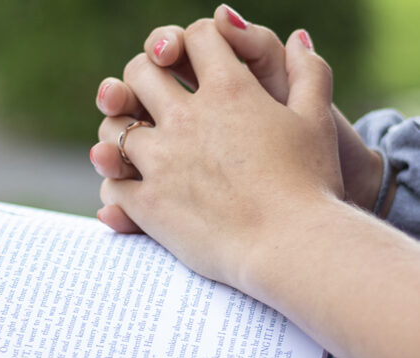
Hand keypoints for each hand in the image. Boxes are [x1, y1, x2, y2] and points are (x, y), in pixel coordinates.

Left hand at [91, 5, 383, 233]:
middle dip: (144, 75)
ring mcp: (161, 161)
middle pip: (140, 72)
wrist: (289, 245)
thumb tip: (299, 37)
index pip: (196, 37)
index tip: (197, 57)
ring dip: (121, 130)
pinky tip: (131, 186)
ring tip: (137, 143)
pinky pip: (113, 185)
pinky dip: (117, 183)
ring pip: (114, 127)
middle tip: (153, 93)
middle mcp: (186, 119)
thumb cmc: (309, 185)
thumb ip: (309, 72)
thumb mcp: (318, 121)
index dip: (195, 40)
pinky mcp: (149, 204)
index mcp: (229, 91)